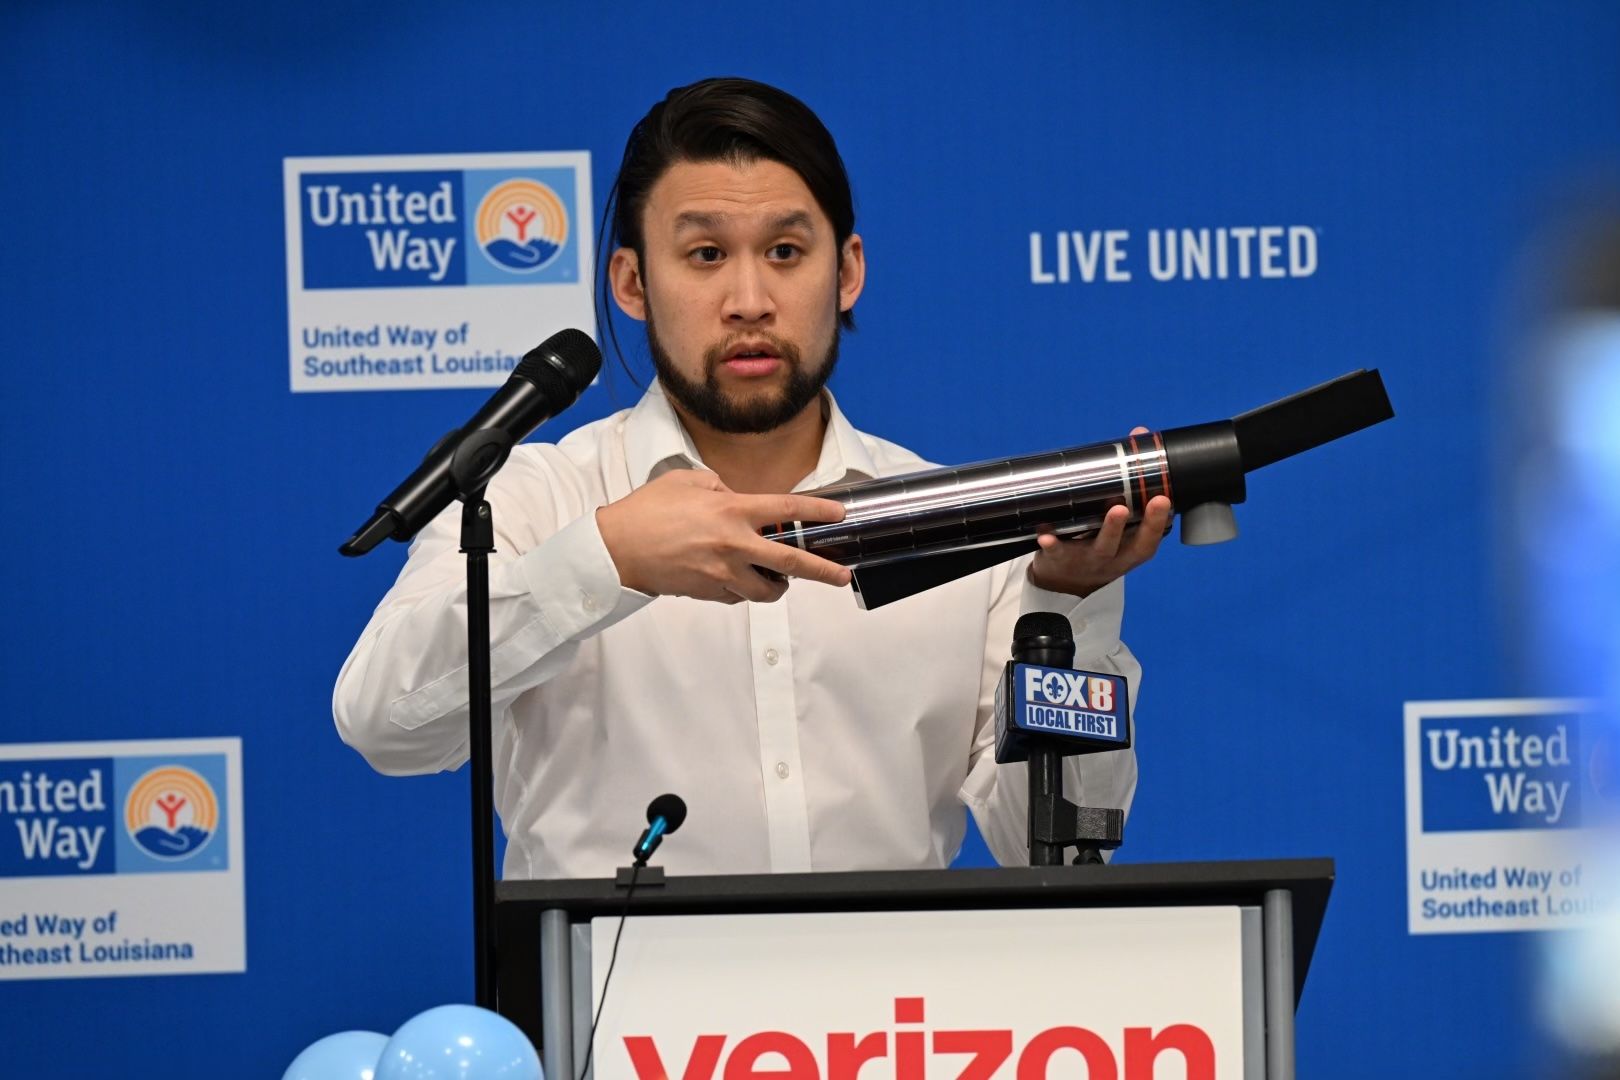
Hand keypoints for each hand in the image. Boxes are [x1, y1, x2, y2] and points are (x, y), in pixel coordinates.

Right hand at [595, 470, 852, 603]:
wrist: (617, 548)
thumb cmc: (648, 511)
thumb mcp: (687, 481)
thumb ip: (719, 487)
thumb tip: (735, 496)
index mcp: (732, 510)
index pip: (787, 511)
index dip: (818, 512)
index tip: (839, 514)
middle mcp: (734, 544)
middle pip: (792, 562)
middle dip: (823, 571)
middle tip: (842, 575)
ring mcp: (723, 573)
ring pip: (767, 590)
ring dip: (778, 585)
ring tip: (779, 579)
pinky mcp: (710, 592)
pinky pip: (737, 595)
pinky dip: (742, 588)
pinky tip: (736, 578)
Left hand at [1028, 427, 1173, 597]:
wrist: (1067, 582)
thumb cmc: (1101, 541)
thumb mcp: (1122, 522)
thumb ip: (1130, 481)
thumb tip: (1139, 434)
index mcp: (1132, 548)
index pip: (1150, 537)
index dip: (1157, 520)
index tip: (1164, 499)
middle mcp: (1114, 557)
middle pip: (1127, 544)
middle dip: (1132, 523)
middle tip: (1131, 505)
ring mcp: (1088, 560)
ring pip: (1099, 547)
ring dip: (1108, 529)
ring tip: (1115, 510)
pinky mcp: (1060, 560)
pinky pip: (1056, 552)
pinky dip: (1052, 543)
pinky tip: (1046, 533)